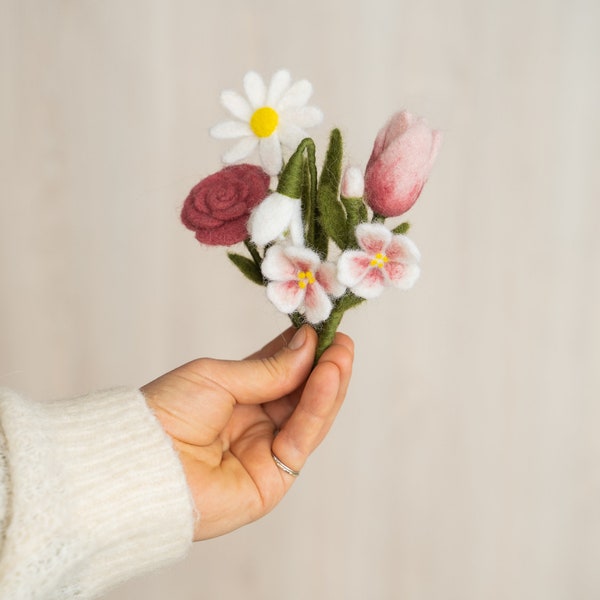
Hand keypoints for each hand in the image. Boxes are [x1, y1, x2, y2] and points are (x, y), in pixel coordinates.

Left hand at [141, 326, 353, 540]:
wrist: (140, 463)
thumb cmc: (168, 412)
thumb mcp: (219, 377)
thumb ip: (269, 369)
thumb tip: (307, 344)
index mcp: (238, 397)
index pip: (281, 371)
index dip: (304, 350)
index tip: (323, 326)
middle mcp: (256, 423)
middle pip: (300, 394)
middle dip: (323, 366)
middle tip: (341, 340)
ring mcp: (267, 451)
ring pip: (308, 416)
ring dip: (328, 383)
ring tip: (342, 354)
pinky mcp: (275, 479)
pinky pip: (302, 438)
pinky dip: (318, 407)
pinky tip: (328, 376)